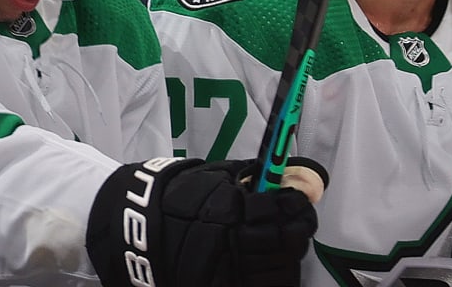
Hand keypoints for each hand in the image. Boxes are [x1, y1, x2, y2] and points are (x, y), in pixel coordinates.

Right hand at [87, 157, 321, 286]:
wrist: (143, 229)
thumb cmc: (185, 197)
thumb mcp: (221, 176)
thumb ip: (262, 177)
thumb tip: (308, 179)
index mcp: (231, 209)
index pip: (282, 209)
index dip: (295, 203)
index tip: (296, 199)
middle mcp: (232, 243)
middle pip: (288, 243)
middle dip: (295, 229)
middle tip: (292, 221)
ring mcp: (230, 273)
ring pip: (282, 271)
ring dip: (286, 256)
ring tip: (277, 245)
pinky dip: (273, 277)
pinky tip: (267, 265)